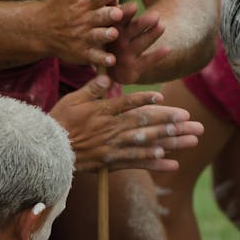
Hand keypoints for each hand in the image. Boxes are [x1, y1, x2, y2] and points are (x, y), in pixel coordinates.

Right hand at [39, 0, 129, 66]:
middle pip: (101, 16)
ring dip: (106, 35)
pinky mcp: (82, 52)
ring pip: (98, 36)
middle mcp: (84, 19)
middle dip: (110, 14)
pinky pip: (93, 57)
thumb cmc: (60, 4)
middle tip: (117, 12)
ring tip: (113, 33)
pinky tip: (110, 60)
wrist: (40, 29)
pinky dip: (102, 59)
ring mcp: (83, 37)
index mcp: (84, 1)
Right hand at [49, 75, 203, 171]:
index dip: (145, 100)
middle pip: (144, 124)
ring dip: (170, 142)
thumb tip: (108, 77)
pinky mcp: (111, 161)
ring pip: (145, 143)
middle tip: (191, 122)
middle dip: (169, 122)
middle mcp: (111, 129)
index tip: (162, 98)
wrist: (48, 151)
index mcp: (102, 112)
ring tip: (190, 140)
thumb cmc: (59, 122)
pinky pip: (136, 162)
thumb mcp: (73, 99)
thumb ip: (93, 88)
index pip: (127, 104)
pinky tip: (172, 162)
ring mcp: (113, 146)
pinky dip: (154, 163)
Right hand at [107, 2, 169, 84]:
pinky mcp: (132, 70)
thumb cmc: (109, 39)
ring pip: (141, 44)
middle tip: (156, 16)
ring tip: (162, 26)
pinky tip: (168, 49)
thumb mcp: (107, 23)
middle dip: (143, 24)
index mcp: (111, 28)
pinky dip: (157, 56)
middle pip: (132, 30)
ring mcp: (124, 56)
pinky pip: (147, 61)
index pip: (118, 18)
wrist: (106, 72)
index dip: (125, 12)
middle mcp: (117, 42)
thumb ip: (110, 5)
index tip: (134, 5)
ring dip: (152, 36)